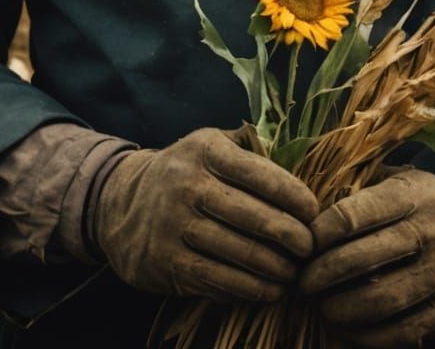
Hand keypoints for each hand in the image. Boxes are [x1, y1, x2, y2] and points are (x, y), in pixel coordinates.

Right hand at [90, 127, 318, 302]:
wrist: (121, 204)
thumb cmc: (183, 172)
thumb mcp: (208, 145)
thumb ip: (248, 148)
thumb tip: (299, 158)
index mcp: (205, 151)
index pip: (260, 173)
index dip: (293, 195)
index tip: (313, 211)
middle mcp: (188, 185)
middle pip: (254, 217)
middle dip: (291, 236)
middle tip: (311, 248)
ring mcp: (175, 225)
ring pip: (239, 253)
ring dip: (275, 268)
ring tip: (295, 272)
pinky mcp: (167, 262)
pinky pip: (217, 280)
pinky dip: (249, 289)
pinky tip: (269, 290)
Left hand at [299, 168, 434, 345]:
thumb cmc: (427, 208)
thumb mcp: (404, 181)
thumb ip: (363, 186)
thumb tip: (309, 200)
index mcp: (413, 195)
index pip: (353, 214)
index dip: (319, 231)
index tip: (302, 242)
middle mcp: (430, 232)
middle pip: (361, 259)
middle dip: (321, 273)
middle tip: (301, 281)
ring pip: (377, 299)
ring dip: (339, 308)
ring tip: (320, 305)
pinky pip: (397, 331)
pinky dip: (365, 334)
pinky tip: (346, 326)